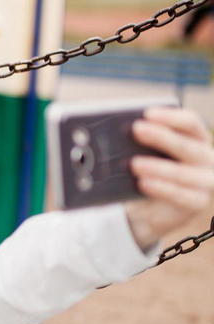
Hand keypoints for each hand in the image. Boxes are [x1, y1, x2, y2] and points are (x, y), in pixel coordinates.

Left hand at [124, 106, 213, 249]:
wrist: (150, 210)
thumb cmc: (150, 174)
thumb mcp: (146, 156)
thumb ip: (140, 144)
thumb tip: (118, 133)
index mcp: (196, 139)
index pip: (190, 122)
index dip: (171, 116)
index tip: (147, 113)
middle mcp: (206, 158)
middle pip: (186, 144)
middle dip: (160, 136)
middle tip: (136, 129)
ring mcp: (206, 182)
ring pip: (183, 172)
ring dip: (158, 166)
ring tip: (134, 163)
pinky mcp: (197, 203)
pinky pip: (180, 195)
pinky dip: (161, 188)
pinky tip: (143, 183)